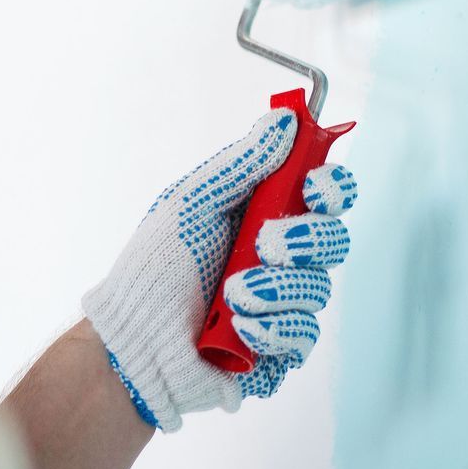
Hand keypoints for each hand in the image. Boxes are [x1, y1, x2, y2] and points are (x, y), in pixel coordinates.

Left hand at [82, 108, 357, 431]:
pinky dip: (272, 327)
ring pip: (319, 288)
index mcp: (264, 217)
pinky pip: (303, 334)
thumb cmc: (152, 270)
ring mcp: (283, 305)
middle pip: (334, 239)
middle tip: (266, 245)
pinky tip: (239, 326)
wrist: (132, 339)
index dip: (332, 187)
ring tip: (231, 293)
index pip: (323, 196)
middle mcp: (281, 259)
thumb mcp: (192, 203)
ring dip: (276, 288)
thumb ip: (242, 163)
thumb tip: (284, 119)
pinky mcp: (280, 348)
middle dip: (306, 239)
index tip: (314, 187)